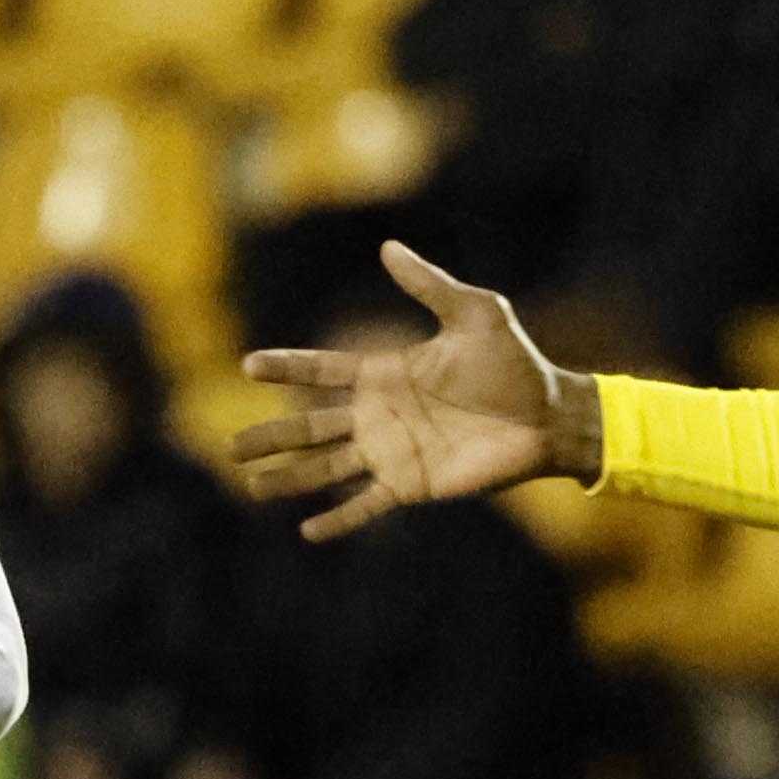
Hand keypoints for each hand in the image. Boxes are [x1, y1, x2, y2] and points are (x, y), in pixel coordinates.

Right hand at [231, 240, 600, 542]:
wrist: (548, 415)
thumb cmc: (515, 362)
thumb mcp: (475, 312)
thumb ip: (428, 284)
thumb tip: (387, 247)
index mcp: (385, 373)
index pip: (322, 371)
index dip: (286, 368)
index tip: (248, 366)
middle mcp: (379, 415)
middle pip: (311, 426)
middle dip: (271, 436)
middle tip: (230, 446)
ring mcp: (392, 453)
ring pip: (327, 467)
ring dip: (289, 478)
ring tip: (251, 486)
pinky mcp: (412, 485)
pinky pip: (366, 504)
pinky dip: (338, 519)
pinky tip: (307, 532)